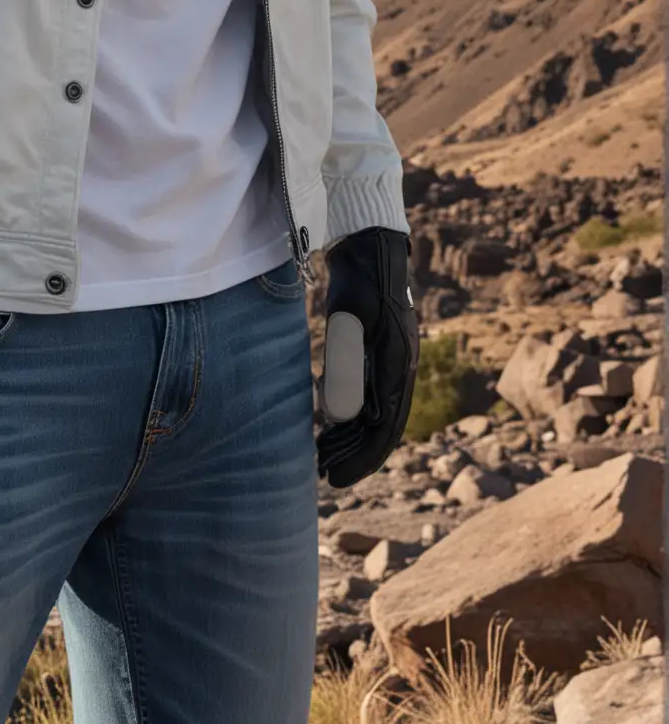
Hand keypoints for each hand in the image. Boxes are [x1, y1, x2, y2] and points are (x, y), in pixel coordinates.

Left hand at [315, 226, 418, 487]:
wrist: (369, 245)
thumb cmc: (359, 279)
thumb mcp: (348, 320)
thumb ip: (346, 363)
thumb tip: (341, 416)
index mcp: (398, 364)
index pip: (383, 426)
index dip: (360, 457)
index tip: (334, 478)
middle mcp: (401, 366)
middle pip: (381, 425)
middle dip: (354, 453)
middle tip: (324, 475)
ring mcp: (392, 358)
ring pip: (375, 410)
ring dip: (350, 434)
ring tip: (322, 454)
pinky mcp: (378, 349)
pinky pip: (368, 390)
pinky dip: (348, 411)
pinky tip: (326, 419)